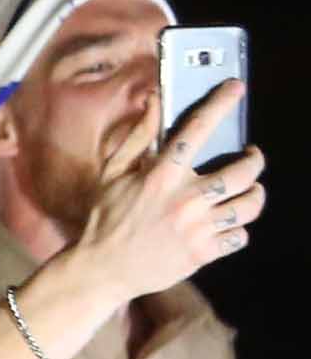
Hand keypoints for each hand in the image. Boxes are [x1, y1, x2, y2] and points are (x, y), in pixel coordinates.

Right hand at [70, 83, 264, 298]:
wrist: (102, 269)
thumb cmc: (106, 219)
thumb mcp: (113, 173)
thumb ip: (138, 137)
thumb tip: (153, 102)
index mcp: (161, 175)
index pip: (198, 129)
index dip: (221, 104)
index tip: (236, 89)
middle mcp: (185, 199)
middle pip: (244, 172)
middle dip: (254, 162)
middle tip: (251, 159)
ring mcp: (198, 227)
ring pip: (250, 204)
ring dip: (255, 195)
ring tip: (249, 192)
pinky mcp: (204, 252)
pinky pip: (241, 236)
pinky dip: (239, 230)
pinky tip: (228, 225)